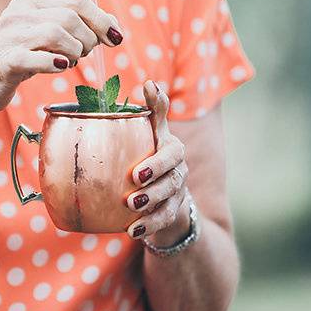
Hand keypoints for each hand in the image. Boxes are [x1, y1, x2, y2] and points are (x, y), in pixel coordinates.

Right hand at [0, 0, 122, 117]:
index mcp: (29, 0)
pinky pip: (36, 58)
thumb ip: (77, 26)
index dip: (101, 19)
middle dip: (88, 39)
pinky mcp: (4, 61)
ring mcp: (8, 36)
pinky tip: (60, 67)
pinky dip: (55, 63)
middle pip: (69, 17)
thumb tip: (114, 25)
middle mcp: (17, 13)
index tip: (115, 38)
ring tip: (69, 62)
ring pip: (56, 34)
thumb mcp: (46, 36)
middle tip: (85, 55)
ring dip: (74, 52)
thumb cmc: (19, 58)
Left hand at [125, 81, 189, 241]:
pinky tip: (132, 230)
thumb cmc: (149, 158)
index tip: (140, 158)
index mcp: (170, 147)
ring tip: (131, 205)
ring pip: (170, 195)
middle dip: (156, 173)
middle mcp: (178, 168)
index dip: (159, 151)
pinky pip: (164, 218)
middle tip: (135, 178)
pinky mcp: (173, 212)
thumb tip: (150, 81)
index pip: (170, 144)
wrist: (162, 197)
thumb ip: (150, 111)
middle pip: (173, 170)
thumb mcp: (148, 134)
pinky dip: (149, 225)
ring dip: (151, 201)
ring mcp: (178, 191)